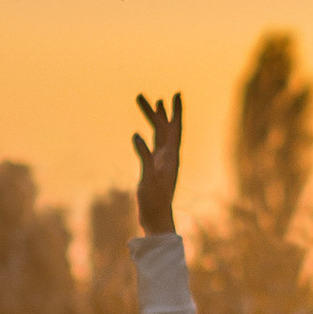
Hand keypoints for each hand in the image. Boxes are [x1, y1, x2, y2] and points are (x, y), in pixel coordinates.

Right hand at [133, 91, 182, 235]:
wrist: (157, 219)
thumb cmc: (155, 201)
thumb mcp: (148, 178)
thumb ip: (144, 156)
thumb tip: (137, 135)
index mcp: (171, 156)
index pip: (175, 128)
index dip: (176, 111)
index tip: (176, 94)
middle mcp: (169, 156)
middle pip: (164, 128)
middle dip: (156, 111)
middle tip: (143, 96)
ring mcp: (163, 161)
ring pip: (159, 135)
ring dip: (154, 120)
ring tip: (150, 104)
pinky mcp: (155, 168)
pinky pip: (154, 146)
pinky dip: (149, 136)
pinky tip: (142, 132)